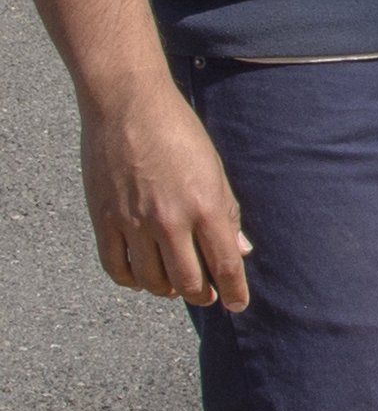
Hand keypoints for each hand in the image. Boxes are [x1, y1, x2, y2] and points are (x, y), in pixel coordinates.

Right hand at [79, 75, 250, 310]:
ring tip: (175, 283)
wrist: (128, 105)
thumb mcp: (215, 173)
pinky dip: (131, 280)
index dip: (234, 293)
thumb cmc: (179, 135)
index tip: (237, 305)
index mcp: (206, 207)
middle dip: (202, 295)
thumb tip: (240, 252)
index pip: (226, 267)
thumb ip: (227, 216)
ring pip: (152, 280)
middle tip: (206, 294)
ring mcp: (133, 222)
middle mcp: (169, 220)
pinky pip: (116, 267)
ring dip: (167, 290)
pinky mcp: (103, 218)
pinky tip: (142, 275)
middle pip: (188, 282)